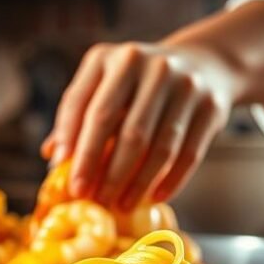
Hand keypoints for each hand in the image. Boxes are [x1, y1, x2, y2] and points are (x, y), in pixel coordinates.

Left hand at [45, 41, 239, 210]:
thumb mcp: (104, 85)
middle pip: (124, 129)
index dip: (71, 141)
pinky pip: (188, 153)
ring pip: (158, 146)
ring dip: (136, 182)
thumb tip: (52, 157)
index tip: (64, 175)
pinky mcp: (211, 107)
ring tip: (120, 205)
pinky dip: (170, 180)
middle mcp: (150, 66)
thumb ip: (78, 116)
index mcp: (111, 58)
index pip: (84, 103)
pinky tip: (154, 198)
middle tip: (91, 200)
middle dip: (104, 170)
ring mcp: (185, 85)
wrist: (204, 64)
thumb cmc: (138, 84)